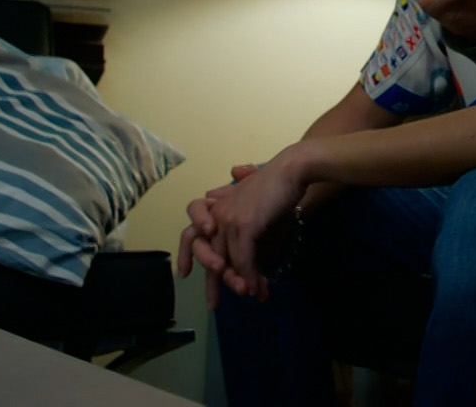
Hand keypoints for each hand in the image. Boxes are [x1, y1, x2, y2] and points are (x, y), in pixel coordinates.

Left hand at [173, 163, 269, 308]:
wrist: (291, 171)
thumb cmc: (274, 183)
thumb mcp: (249, 198)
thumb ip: (234, 206)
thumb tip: (220, 200)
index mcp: (216, 207)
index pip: (190, 233)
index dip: (186, 255)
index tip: (185, 275)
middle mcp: (217, 214)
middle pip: (206, 254)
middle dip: (212, 282)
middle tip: (214, 304)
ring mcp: (228, 220)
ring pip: (226, 261)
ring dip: (239, 283)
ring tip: (249, 297)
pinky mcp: (243, 226)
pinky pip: (243, 259)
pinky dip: (249, 276)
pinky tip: (256, 288)